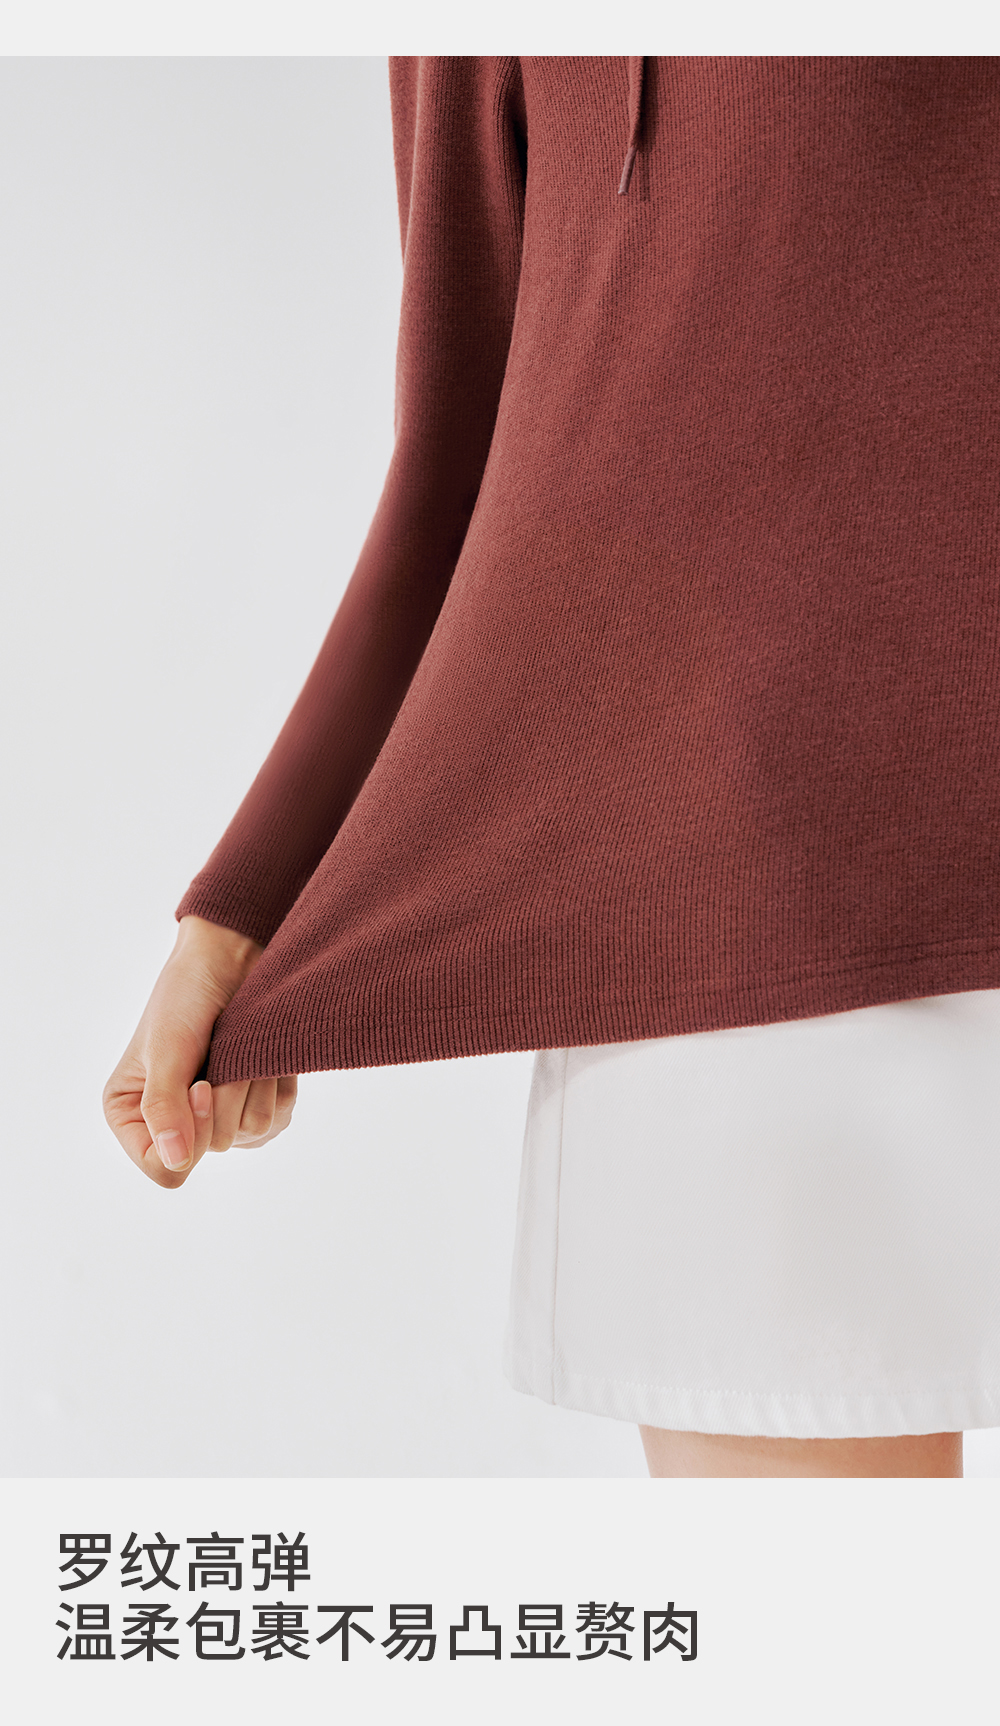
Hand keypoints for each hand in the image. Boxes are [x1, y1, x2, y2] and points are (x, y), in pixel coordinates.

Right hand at [103, 914, 297, 1188]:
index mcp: (132, 1116)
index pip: (163, 1168)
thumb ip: (164, 1108)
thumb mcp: (166, 1049)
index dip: (189, 1134)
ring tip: (237, 1050)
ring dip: (251, 1084)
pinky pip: (277, 1119)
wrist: (230, 963)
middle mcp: (173, 1127)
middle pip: (212, 1150)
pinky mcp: (254, 1107)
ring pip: (250, 1133)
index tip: (199, 1085)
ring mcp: (218, 1120)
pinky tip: (259, 1057)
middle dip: (223, 1099)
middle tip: (218, 1058)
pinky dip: (275, 1083)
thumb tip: (176, 1162)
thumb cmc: (185, 998)